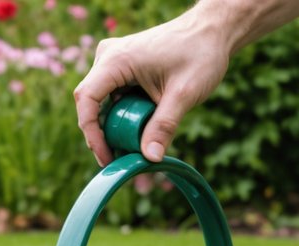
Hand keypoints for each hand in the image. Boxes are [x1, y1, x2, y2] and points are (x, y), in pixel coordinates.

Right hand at [73, 12, 230, 166]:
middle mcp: (109, 58)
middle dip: (103, 136)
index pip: (87, 100)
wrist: (211, 32)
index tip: (106, 158)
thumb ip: (164, 127)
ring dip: (115, 129)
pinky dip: (123, 119)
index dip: (92, 133)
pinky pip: (114, 100)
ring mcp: (114, 63)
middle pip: (92, 105)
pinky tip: (138, 134)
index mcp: (117, 59)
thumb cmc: (199, 54)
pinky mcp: (122, 70)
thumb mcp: (183, 95)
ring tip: (132, 150)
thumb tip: (150, 158)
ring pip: (103, 105)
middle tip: (121, 161)